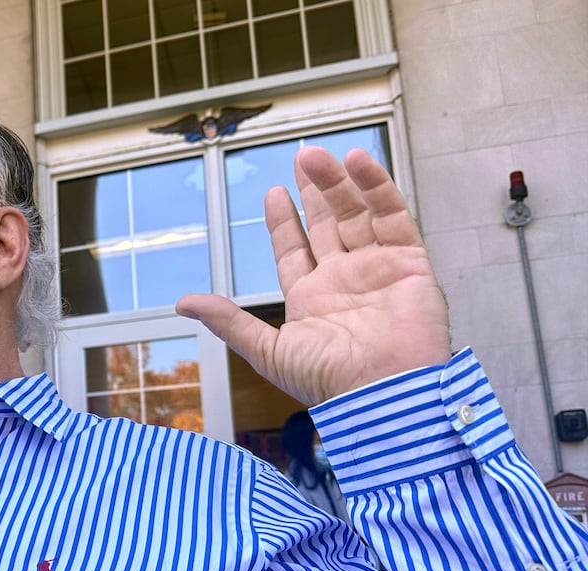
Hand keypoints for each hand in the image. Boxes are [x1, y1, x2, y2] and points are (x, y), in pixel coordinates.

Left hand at [177, 147, 449, 404]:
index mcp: (311, 299)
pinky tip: (358, 162)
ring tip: (315, 154)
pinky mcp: (410, 262)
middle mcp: (344, 280)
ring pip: (356, 213)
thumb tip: (183, 303)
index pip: (293, 250)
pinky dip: (377, 187)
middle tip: (302, 156)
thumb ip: (229, 321)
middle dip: (313, 191)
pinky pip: (393, 216)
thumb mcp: (267, 350)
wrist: (384, 392)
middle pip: (327, 223)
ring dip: (337, 183)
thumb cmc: (328, 381)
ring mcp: (377, 268)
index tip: (272, 193)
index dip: (283, 221)